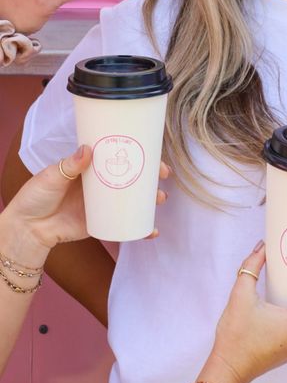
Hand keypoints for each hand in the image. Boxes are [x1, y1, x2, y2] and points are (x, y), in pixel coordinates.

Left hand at [0, 151, 169, 269]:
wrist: (27, 229)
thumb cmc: (36, 196)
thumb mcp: (51, 177)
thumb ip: (69, 165)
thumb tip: (87, 150)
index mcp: (91, 166)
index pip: (119, 155)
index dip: (139, 153)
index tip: (154, 154)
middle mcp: (101, 183)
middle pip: (132, 176)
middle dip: (151, 176)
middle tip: (163, 177)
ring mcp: (103, 204)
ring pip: (132, 200)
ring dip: (150, 200)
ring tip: (159, 200)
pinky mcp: (101, 223)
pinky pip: (124, 224)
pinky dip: (140, 229)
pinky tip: (151, 231)